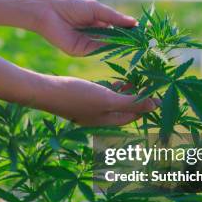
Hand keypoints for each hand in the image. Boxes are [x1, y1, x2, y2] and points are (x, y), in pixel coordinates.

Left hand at [27, 0, 136, 55]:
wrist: (48, 12)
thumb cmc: (71, 6)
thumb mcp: (96, 9)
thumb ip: (114, 17)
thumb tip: (134, 23)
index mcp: (99, 23)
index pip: (118, 29)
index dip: (130, 30)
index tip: (144, 31)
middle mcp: (95, 35)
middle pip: (115, 39)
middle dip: (128, 40)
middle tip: (143, 40)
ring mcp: (88, 44)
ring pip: (108, 46)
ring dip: (120, 45)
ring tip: (135, 42)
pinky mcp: (81, 51)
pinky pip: (98, 50)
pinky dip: (108, 47)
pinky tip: (118, 44)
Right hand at [29, 74, 159, 125]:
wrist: (45, 92)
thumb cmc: (76, 96)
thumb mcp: (106, 99)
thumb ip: (130, 102)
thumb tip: (155, 105)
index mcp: (106, 121)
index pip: (132, 115)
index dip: (146, 106)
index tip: (157, 92)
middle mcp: (98, 118)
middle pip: (123, 111)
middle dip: (136, 99)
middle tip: (147, 84)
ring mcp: (88, 110)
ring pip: (112, 104)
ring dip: (123, 94)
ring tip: (132, 81)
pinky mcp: (80, 100)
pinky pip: (101, 98)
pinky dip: (110, 90)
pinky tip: (111, 81)